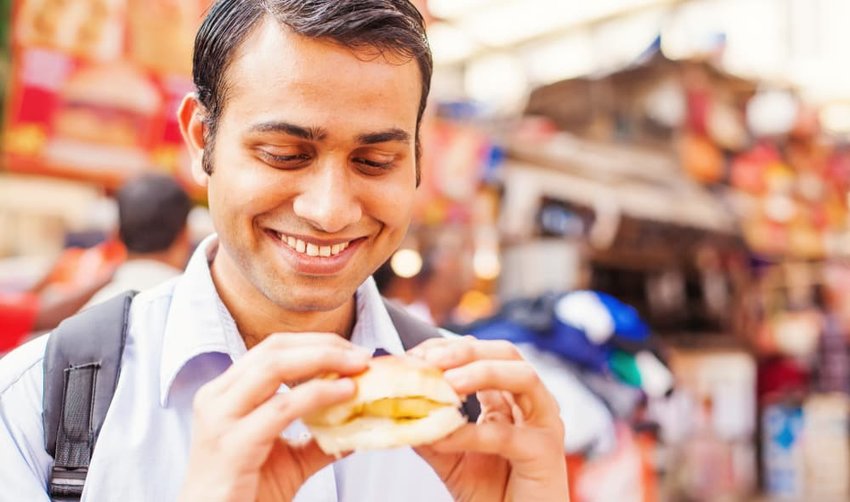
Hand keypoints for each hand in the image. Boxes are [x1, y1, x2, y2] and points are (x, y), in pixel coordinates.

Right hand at [178, 333, 370, 501]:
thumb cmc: (245, 493)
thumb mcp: (288, 457)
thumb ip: (319, 436)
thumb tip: (359, 420)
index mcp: (226, 393)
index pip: (273, 348)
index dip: (316, 343)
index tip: (352, 351)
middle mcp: (217, 398)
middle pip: (274, 349)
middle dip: (323, 346)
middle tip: (361, 356)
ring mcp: (220, 419)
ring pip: (274, 368)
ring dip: (322, 361)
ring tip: (357, 368)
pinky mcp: (232, 444)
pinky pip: (280, 408)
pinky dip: (317, 394)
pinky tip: (343, 394)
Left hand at [408, 336, 568, 501]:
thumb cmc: (493, 494)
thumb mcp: (450, 457)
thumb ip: (430, 431)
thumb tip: (400, 407)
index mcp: (509, 399)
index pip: (483, 355)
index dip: (448, 349)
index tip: (414, 355)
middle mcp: (531, 404)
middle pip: (507, 353)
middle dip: (467, 350)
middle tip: (430, 360)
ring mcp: (543, 424)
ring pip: (522, 376)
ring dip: (482, 372)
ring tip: (447, 382)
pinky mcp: (545, 452)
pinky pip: (507, 434)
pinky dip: (472, 432)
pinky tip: (445, 437)